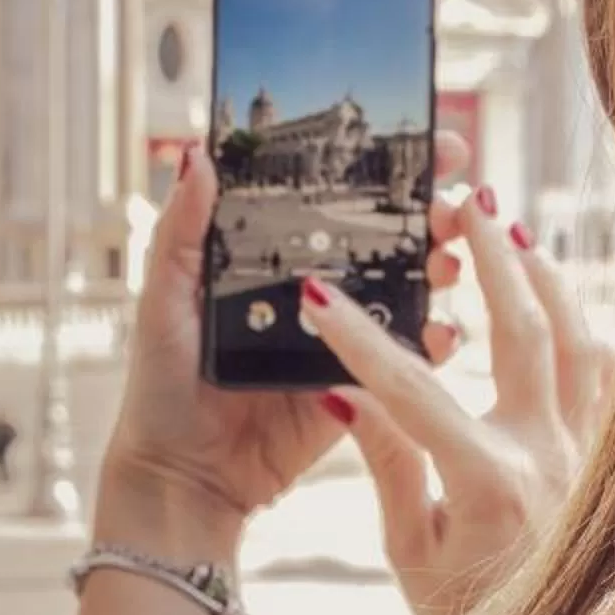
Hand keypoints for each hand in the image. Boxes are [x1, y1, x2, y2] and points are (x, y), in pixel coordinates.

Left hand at [95, 139, 465, 563]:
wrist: (181, 475)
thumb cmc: (162, 384)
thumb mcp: (164, 297)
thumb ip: (182, 229)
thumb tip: (196, 153)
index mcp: (271, 258)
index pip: (333, 194)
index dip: (381, 164)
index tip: (424, 139)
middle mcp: (314, 290)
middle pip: (386, 237)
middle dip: (429, 213)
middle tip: (453, 204)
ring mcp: (341, 338)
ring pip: (406, 290)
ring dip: (439, 269)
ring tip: (449, 262)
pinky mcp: (359, 387)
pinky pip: (406, 359)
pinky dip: (434, 344)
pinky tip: (445, 332)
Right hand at [300, 190, 613, 614]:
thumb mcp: (411, 553)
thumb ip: (387, 464)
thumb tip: (346, 392)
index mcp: (488, 482)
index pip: (412, 390)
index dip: (359, 341)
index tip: (319, 296)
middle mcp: (550, 456)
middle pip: (524, 331)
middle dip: (487, 259)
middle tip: (458, 204)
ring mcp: (590, 455)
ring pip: (583, 341)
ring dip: (548, 280)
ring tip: (513, 235)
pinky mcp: (611, 459)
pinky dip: (593, 329)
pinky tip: (569, 303)